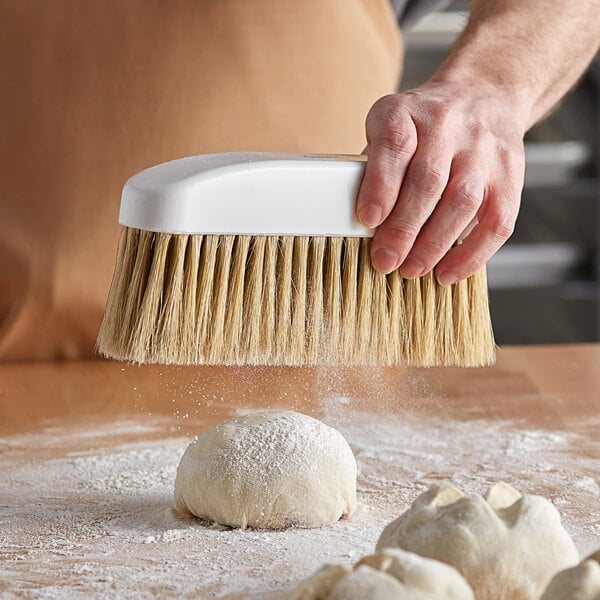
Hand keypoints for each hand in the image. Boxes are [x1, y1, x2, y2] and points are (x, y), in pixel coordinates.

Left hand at [356, 79, 526, 284]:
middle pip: (428, 180)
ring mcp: (484, 149)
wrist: (483, 95)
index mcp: (407, 111)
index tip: (368, 220)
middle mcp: (449, 124)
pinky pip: (497, 220)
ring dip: (434, 245)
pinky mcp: (510, 174)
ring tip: (412, 269)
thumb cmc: (422, 127)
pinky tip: (448, 272)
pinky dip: (472, 253)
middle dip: (404, 228)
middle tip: (386, 260)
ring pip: (462, 201)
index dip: (381, 185)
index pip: (394, 145)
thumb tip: (360, 225)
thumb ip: (375, 168)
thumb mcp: (388, 129)